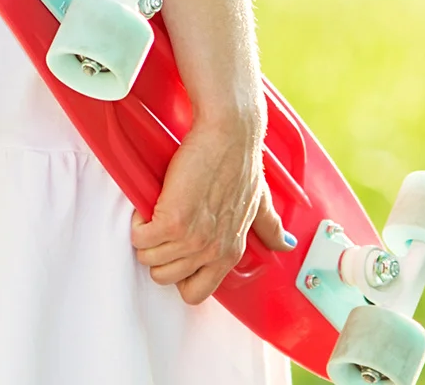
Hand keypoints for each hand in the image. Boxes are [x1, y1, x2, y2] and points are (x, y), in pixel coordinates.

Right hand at [130, 111, 293, 304]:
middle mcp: (212, 252)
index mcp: (231, 252)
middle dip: (157, 255)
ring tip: (154, 214)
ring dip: (146, 238)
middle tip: (160, 228)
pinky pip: (140, 239)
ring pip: (150, 260)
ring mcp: (192, 239)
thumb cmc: (240, 159)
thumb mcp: (259, 200)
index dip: (179, 274)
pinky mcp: (172, 221)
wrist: (228, 132)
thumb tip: (285, 244)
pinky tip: (148, 207)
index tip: (175, 250)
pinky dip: (138, 225)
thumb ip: (269, 226)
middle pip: (166, 278)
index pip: (196, 292)